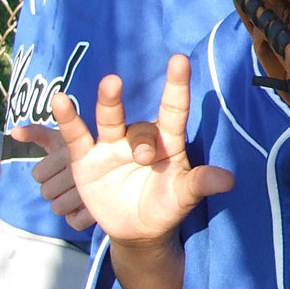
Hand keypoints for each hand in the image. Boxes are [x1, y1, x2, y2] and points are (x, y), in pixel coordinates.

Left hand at [10, 124, 93, 229]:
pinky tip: (87, 206)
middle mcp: (80, 169)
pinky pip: (75, 221)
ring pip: (58, 208)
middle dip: (57, 187)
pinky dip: (78, 217)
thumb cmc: (88, 150)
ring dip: (67, 203)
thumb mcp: (64, 139)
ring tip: (81, 192)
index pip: (38, 175)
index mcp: (70, 151)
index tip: (63, 167)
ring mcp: (91, 191)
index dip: (47, 173)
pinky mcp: (100, 210)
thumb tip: (14, 132)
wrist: (130, 168)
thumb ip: (38, 133)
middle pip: (46, 192)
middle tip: (73, 180)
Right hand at [52, 54, 233, 242]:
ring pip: (109, 119)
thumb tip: (229, 180)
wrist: (138, 229)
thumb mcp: (184, 195)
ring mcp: (111, 146)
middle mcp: (139, 138)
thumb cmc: (167, 205)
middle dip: (142, 140)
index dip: (177, 85)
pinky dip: (68, 118)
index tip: (180, 59)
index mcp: (167, 142)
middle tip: (144, 158)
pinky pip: (76, 135)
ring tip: (112, 83)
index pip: (174, 109)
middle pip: (141, 127)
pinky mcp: (86, 159)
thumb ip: (201, 183)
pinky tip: (60, 100)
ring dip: (110, 101)